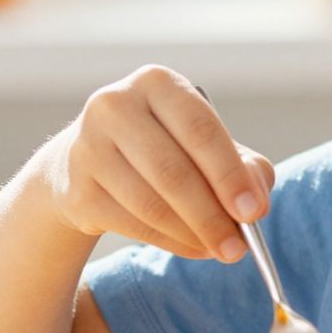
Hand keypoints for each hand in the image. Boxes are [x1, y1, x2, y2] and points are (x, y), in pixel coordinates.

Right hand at [38, 66, 275, 263]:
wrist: (85, 162)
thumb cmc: (163, 147)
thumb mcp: (206, 144)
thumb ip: (245, 167)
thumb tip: (254, 204)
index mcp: (156, 82)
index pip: (200, 129)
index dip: (230, 174)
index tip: (254, 212)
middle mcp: (115, 106)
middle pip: (173, 172)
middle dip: (212, 216)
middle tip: (238, 248)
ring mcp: (88, 147)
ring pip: (152, 204)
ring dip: (193, 235)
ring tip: (219, 249)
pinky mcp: (77, 189)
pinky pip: (132, 225)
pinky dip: (170, 243)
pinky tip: (192, 247)